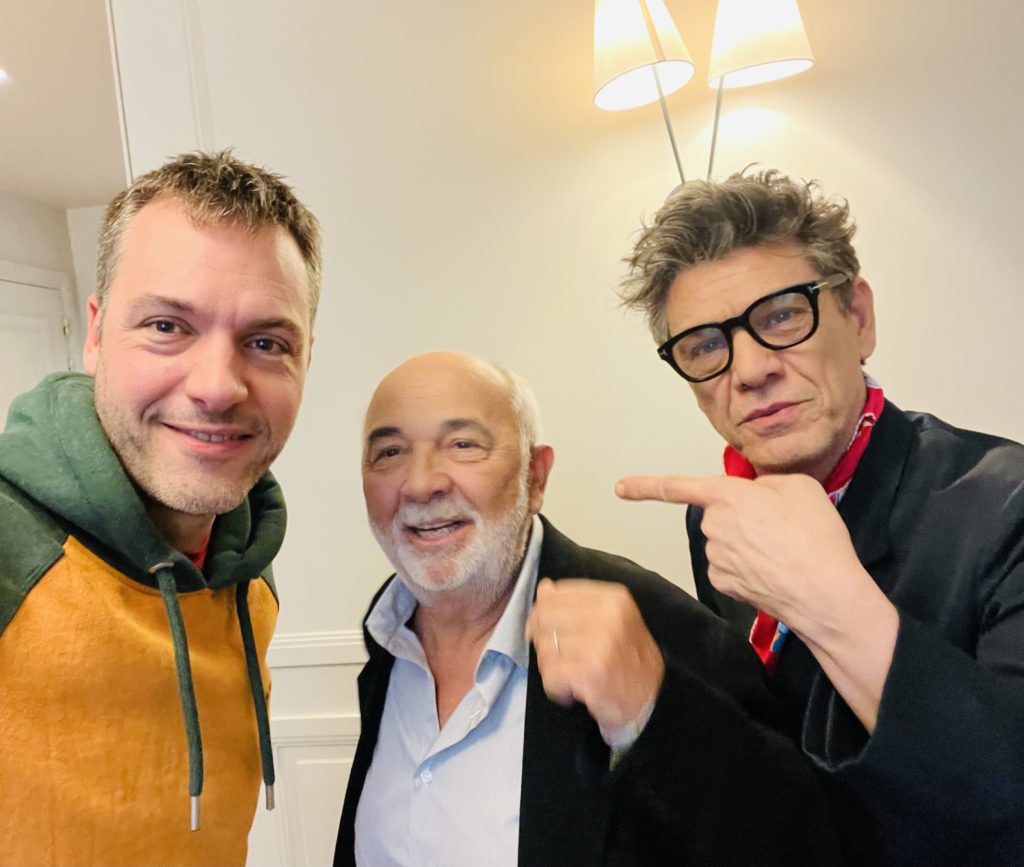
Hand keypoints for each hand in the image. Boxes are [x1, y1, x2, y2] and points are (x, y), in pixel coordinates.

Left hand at [526, 578, 663, 738]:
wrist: (652, 699)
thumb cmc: (628, 658)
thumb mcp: (611, 619)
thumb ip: (576, 602)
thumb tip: (544, 588)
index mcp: (612, 599)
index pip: (554, 595)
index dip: (542, 614)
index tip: (546, 629)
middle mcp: (608, 617)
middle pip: (545, 621)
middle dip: (545, 642)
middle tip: (562, 657)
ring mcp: (599, 645)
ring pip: (544, 650)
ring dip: (552, 668)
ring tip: (573, 674)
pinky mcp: (590, 674)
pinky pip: (550, 677)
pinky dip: (556, 688)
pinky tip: (572, 690)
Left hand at [615, 473, 865, 634]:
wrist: (824, 593)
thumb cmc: (816, 536)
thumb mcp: (799, 487)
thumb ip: (766, 484)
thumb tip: (754, 495)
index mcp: (727, 496)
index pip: (678, 487)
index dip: (646, 486)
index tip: (620, 488)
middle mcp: (712, 526)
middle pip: (719, 514)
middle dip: (743, 517)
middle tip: (782, 526)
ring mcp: (715, 558)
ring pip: (725, 540)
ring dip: (747, 542)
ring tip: (785, 550)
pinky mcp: (722, 584)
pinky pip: (729, 565)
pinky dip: (747, 566)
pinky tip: (773, 570)